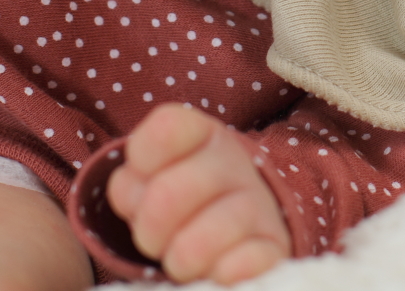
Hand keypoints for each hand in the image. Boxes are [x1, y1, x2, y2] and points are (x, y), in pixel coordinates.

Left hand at [108, 104, 290, 284]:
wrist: (244, 222)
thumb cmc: (183, 198)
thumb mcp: (150, 179)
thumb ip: (130, 185)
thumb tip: (137, 204)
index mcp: (200, 135)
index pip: (165, 130)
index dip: (141, 162)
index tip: (144, 180)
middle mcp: (232, 163)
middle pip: (167, 195)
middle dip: (149, 227)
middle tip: (153, 239)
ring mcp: (257, 204)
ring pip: (205, 235)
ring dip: (181, 257)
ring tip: (180, 261)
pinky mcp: (274, 246)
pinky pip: (250, 261)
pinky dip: (226, 273)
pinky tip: (216, 273)